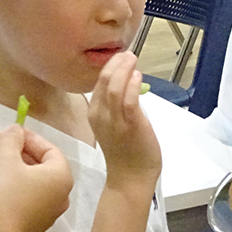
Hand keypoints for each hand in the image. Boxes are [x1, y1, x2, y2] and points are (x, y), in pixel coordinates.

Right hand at [0, 124, 72, 231]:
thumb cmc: (5, 192)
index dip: (28, 137)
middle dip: (17, 151)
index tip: (8, 132)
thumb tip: (16, 129)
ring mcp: (49, 212)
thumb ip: (12, 139)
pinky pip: (27, 196)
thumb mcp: (5, 158)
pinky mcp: (34, 224)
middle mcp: (61, 195)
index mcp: (62, 177)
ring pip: (31, 180)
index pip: (49, 149)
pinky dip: (13, 183)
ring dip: (11, 165)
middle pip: (41, 165)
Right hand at [88, 52, 160, 189]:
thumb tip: (127, 85)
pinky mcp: (130, 124)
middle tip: (127, 54)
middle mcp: (100, 115)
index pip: (97, 83)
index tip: (119, 57)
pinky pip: (128, 99)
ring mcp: (114, 120)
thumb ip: (116, 107)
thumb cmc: (125, 152)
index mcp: (94, 114)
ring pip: (114, 86)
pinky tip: (138, 76)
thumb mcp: (113, 125)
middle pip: (104, 81)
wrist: (130, 177)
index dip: (109, 67)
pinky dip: (132, 84)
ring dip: (125, 69)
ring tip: (133, 58)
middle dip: (116, 63)